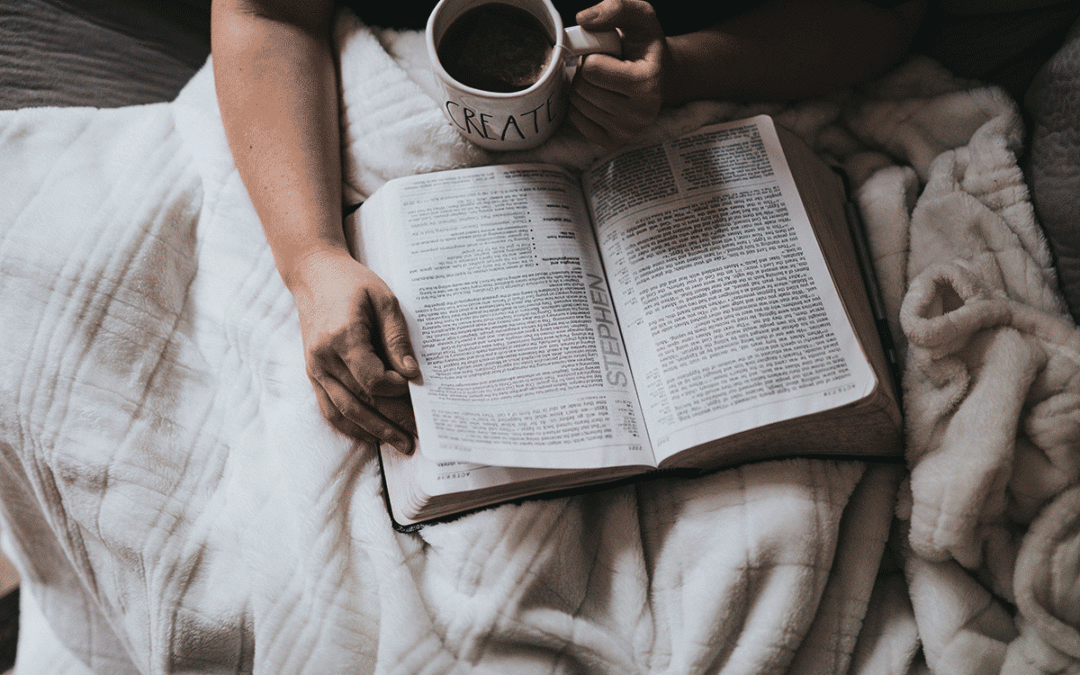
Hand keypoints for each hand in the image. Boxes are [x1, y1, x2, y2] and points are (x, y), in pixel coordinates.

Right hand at [288, 248, 419, 453]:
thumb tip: (411, 372)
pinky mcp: (312, 373)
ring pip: (344, 411)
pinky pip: (329, 408)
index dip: (395, 389)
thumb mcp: (383, 299)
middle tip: (417, 438)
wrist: (314, 275)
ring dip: (373, 431)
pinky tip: (371, 435)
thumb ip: (396, 337)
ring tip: (400, 443)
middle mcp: (324, 358)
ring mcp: (315, 368)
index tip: (414, 388)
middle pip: (360, 401)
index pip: (371, 379)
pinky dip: (350, 426)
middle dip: (392, 422)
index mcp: (342, 337)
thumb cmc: (353, 283)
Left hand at [569, 0, 670, 150]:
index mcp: (647, 83)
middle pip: (582, 88)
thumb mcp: (639, 16)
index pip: (591, 69)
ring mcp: (627, 132)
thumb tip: (583, 20)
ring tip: (603, 82)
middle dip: (585, 73)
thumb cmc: (645, 46)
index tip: (608, 55)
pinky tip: (598, 97)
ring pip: (578, 105)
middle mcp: (640, 114)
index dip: (592, 55)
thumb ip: (615, 8)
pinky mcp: (613, 142)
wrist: (660, 76)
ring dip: (583, 88)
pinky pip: (577, 121)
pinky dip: (580, 106)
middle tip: (603, 68)